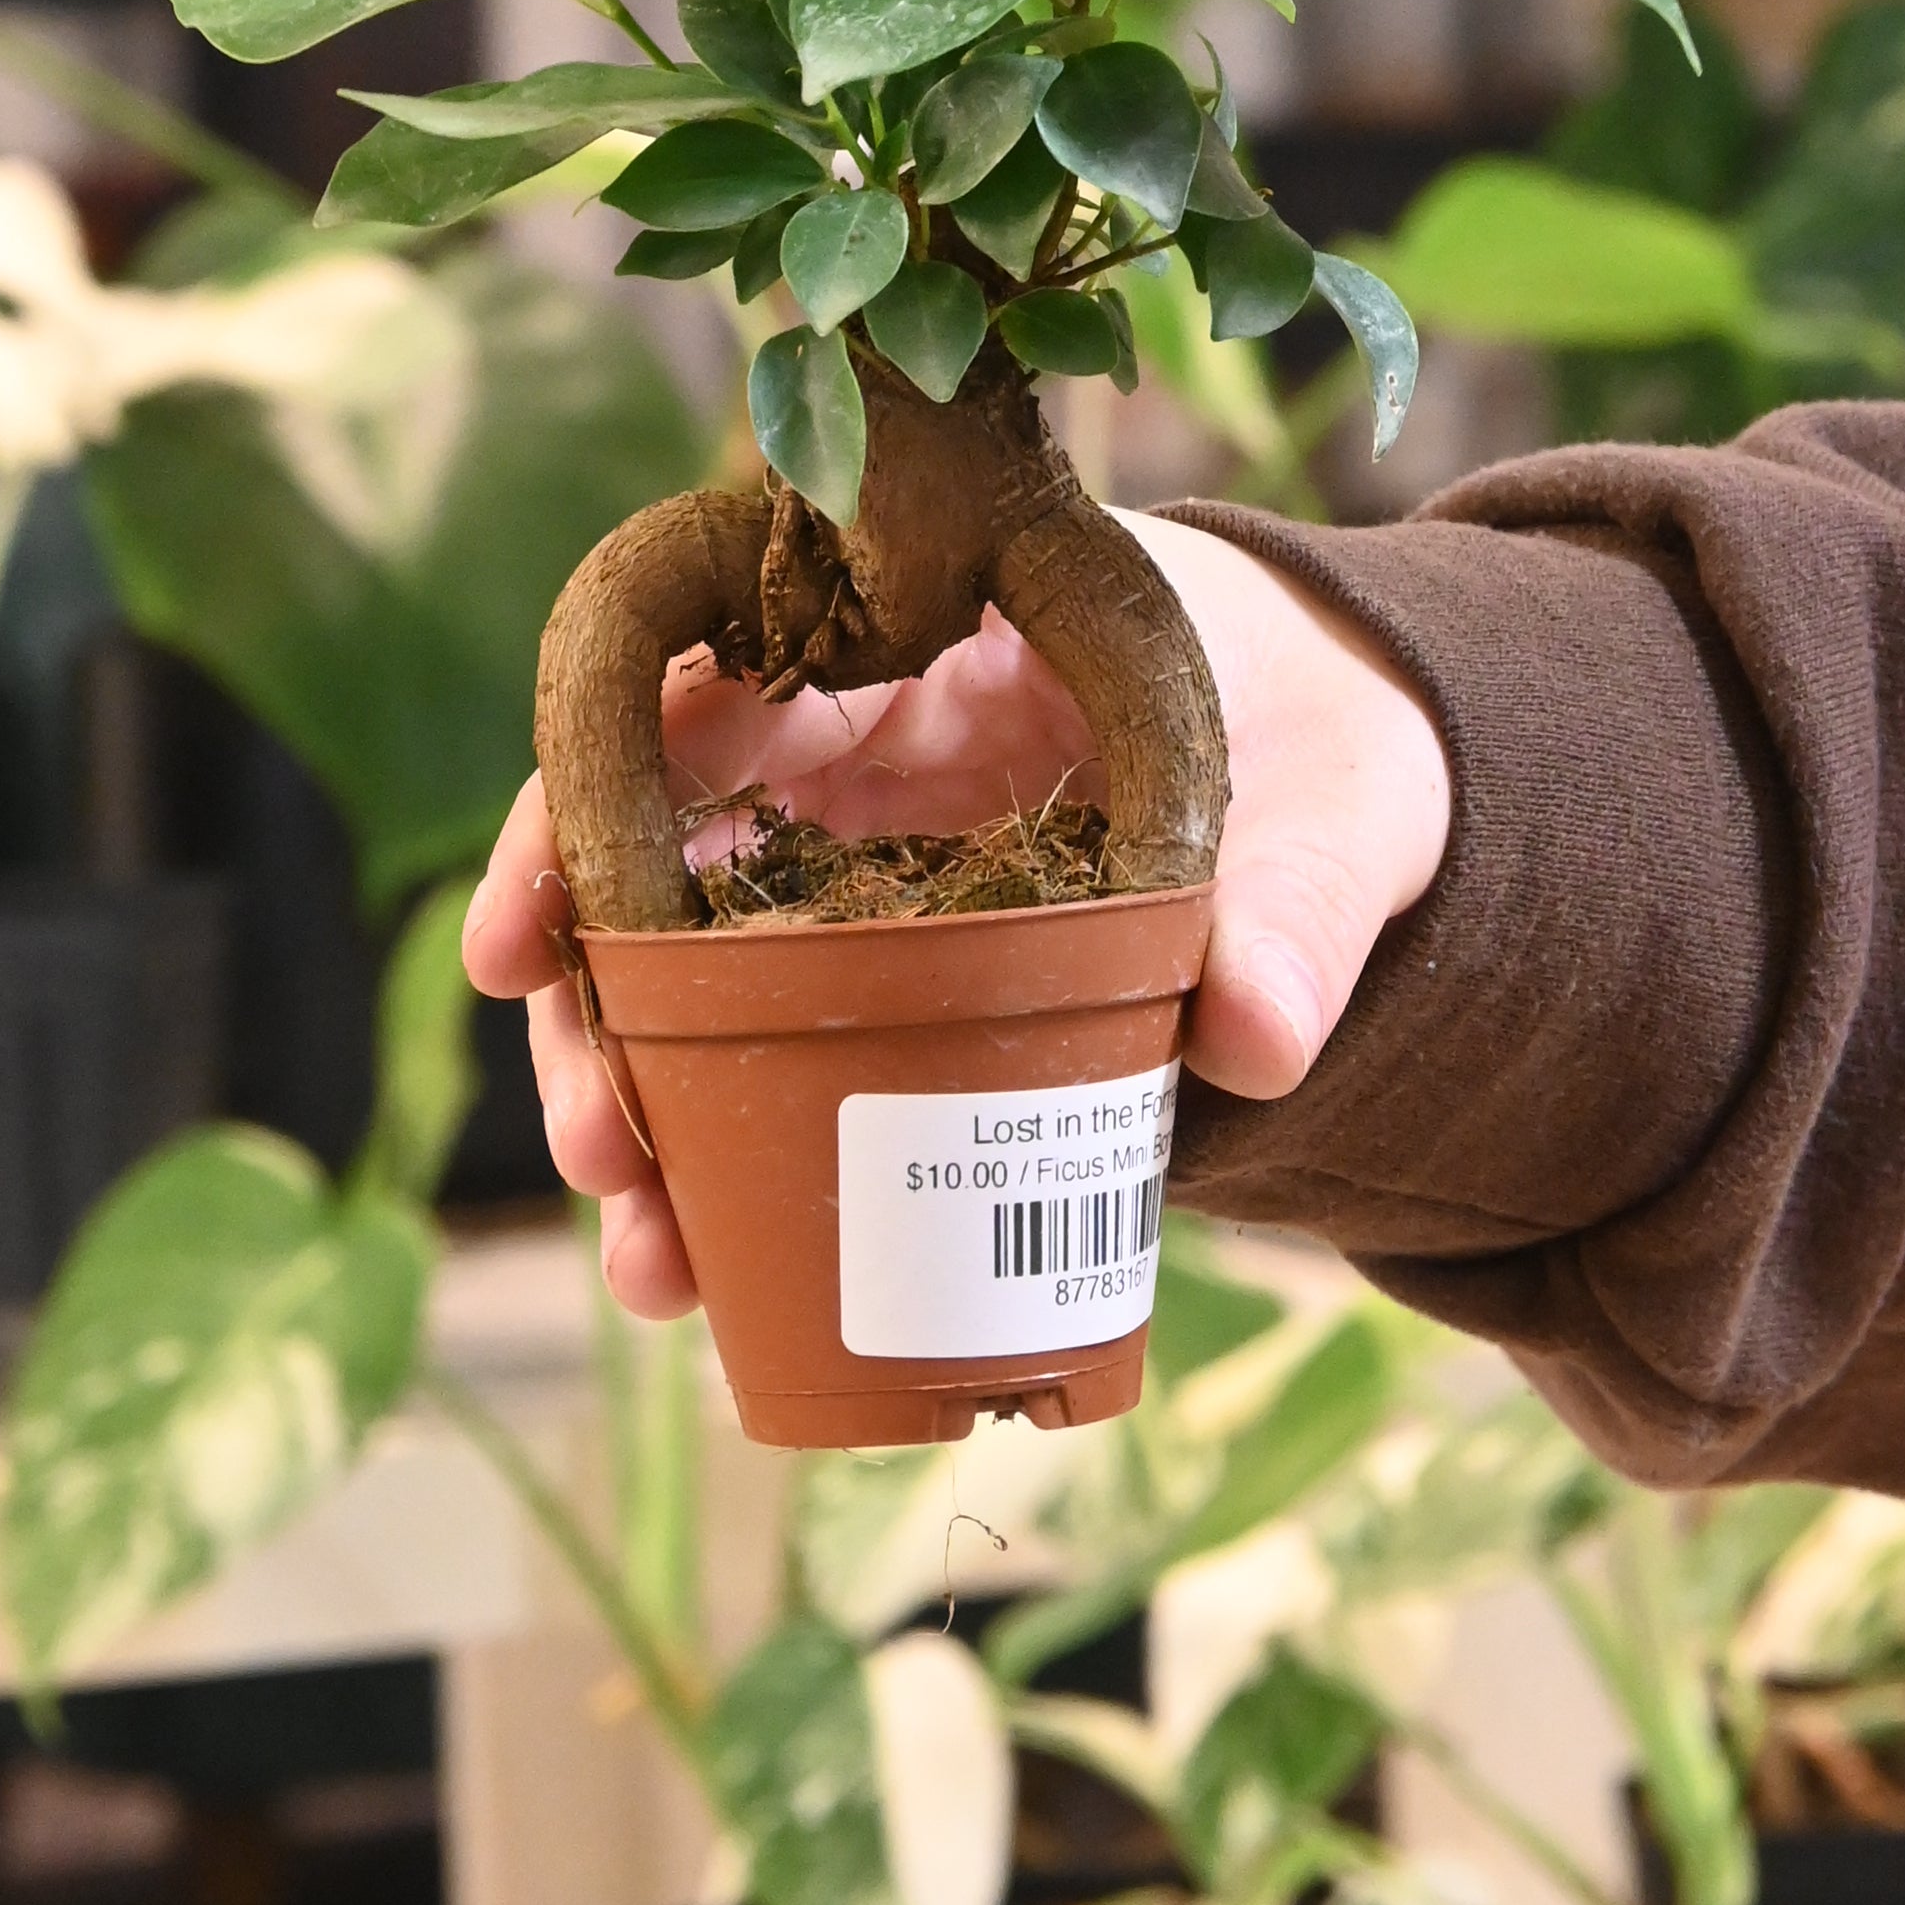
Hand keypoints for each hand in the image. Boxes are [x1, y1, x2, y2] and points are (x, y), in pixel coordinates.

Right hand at [462, 516, 1452, 1316]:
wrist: (1374, 768)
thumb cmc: (1333, 729)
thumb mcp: (1341, 794)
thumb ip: (1304, 903)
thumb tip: (1258, 1044)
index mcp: (931, 640)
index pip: (697, 684)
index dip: (583, 804)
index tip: (530, 937)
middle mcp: (860, 743)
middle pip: (654, 854)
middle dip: (598, 1008)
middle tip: (600, 1149)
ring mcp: (865, 860)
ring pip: (692, 969)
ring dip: (642, 1103)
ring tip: (646, 1255)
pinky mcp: (897, 966)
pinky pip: (775, 1042)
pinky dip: (728, 1144)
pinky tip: (703, 1264)